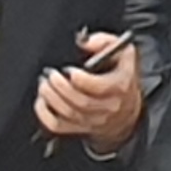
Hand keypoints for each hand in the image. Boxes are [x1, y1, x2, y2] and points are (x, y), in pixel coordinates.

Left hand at [36, 30, 145, 145]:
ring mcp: (95, 121)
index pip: (98, 87)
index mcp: (120, 86)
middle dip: (60, 87)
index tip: (68, 69)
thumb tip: (83, 42)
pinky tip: (42, 100)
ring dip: (51, 98)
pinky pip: (57, 125)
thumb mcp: (122, 51)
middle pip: (80, 102)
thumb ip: (102, 41)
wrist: (127, 107)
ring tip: (45, 83)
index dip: (80, 78)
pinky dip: (44, 113)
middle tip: (50, 74)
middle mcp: (109, 106)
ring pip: (68, 113)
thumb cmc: (121, 76)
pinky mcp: (81, 129)